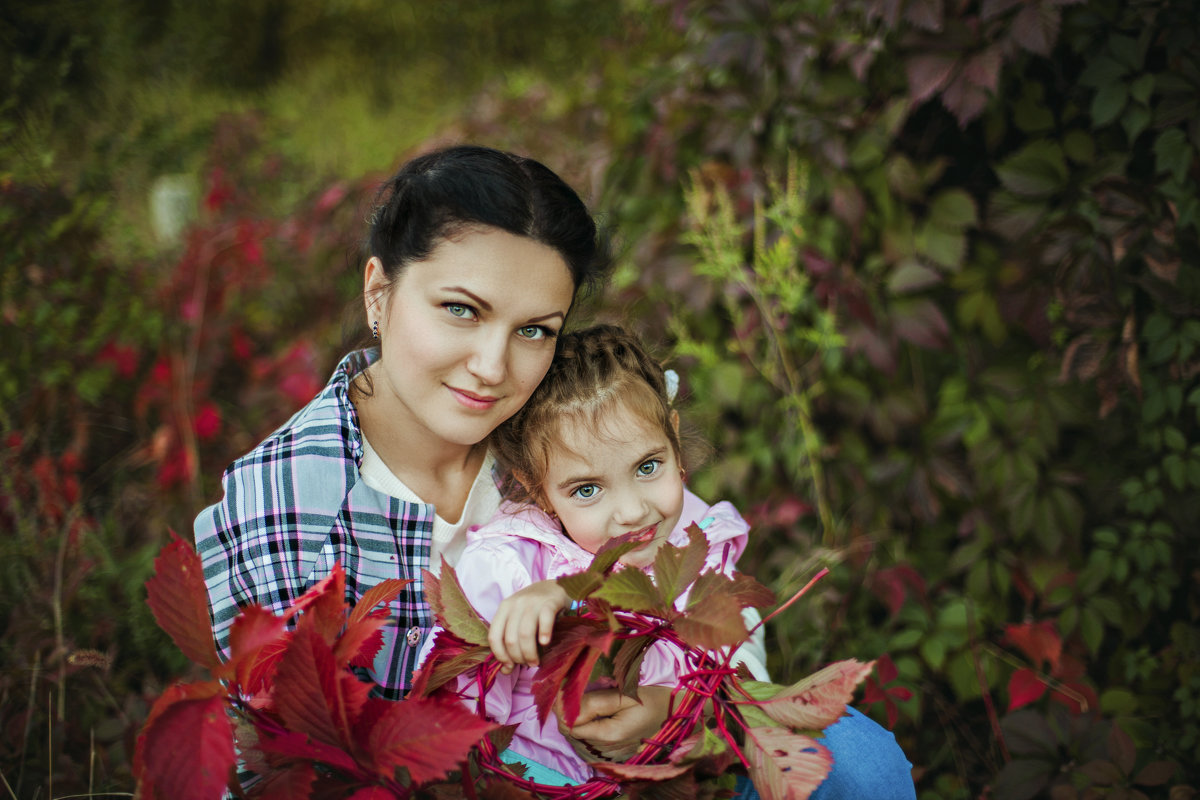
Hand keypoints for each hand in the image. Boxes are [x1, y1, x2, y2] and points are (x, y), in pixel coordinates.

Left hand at [488, 579, 569, 672]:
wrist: (555, 587)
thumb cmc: (534, 608)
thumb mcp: (517, 619)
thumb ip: (510, 641)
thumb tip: (506, 671)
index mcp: (504, 608)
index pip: (494, 636)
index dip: (500, 655)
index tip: (509, 666)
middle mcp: (516, 604)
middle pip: (511, 638)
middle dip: (518, 657)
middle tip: (527, 664)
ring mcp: (532, 602)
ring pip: (525, 633)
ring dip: (530, 653)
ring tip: (536, 662)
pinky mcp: (550, 602)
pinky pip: (544, 620)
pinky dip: (544, 634)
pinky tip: (545, 643)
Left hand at [557, 685, 672, 761]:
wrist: (677, 712)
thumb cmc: (654, 699)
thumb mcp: (624, 695)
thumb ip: (594, 702)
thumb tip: (566, 706)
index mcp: (609, 736)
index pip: (570, 726)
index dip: (563, 708)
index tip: (566, 687)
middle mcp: (607, 749)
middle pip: (573, 731)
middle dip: (569, 710)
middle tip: (578, 687)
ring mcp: (610, 751)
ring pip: (580, 733)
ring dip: (578, 715)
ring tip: (590, 695)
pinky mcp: (613, 748)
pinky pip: (591, 736)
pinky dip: (588, 722)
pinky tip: (598, 708)